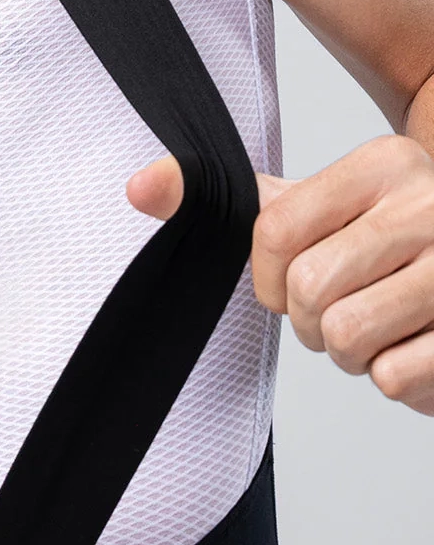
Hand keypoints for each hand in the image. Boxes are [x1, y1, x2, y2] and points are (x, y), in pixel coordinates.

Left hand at [126, 133, 433, 415]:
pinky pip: (393, 377)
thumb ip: (235, 203)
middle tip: (350, 311)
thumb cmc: (385, 255)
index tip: (298, 284)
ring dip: (354, 354)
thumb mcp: (315, 214)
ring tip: (385, 328)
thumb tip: (139, 184)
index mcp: (384, 164)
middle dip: (314, 323)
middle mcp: (430, 203)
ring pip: (348, 336)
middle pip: (309, 291)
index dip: (269, 281)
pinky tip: (419, 348)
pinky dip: (395, 380)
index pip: (273, 233)